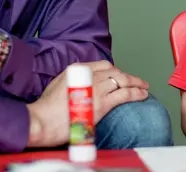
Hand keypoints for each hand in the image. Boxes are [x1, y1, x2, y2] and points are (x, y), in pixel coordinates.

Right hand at [26, 60, 149, 147]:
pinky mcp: (102, 103)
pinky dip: (135, 93)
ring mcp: (96, 88)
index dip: (114, 70)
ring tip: (144, 87)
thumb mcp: (58, 86)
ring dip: (135, 84)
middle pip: (114, 71)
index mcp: (77, 70)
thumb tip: (82, 88)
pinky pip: (124, 95)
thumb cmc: (45, 109)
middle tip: (136, 81)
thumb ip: (72, 83)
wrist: (42, 120)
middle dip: (127, 76)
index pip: (102, 65)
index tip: (120, 75)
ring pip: (122, 81)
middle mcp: (88, 75)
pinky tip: (142, 94)